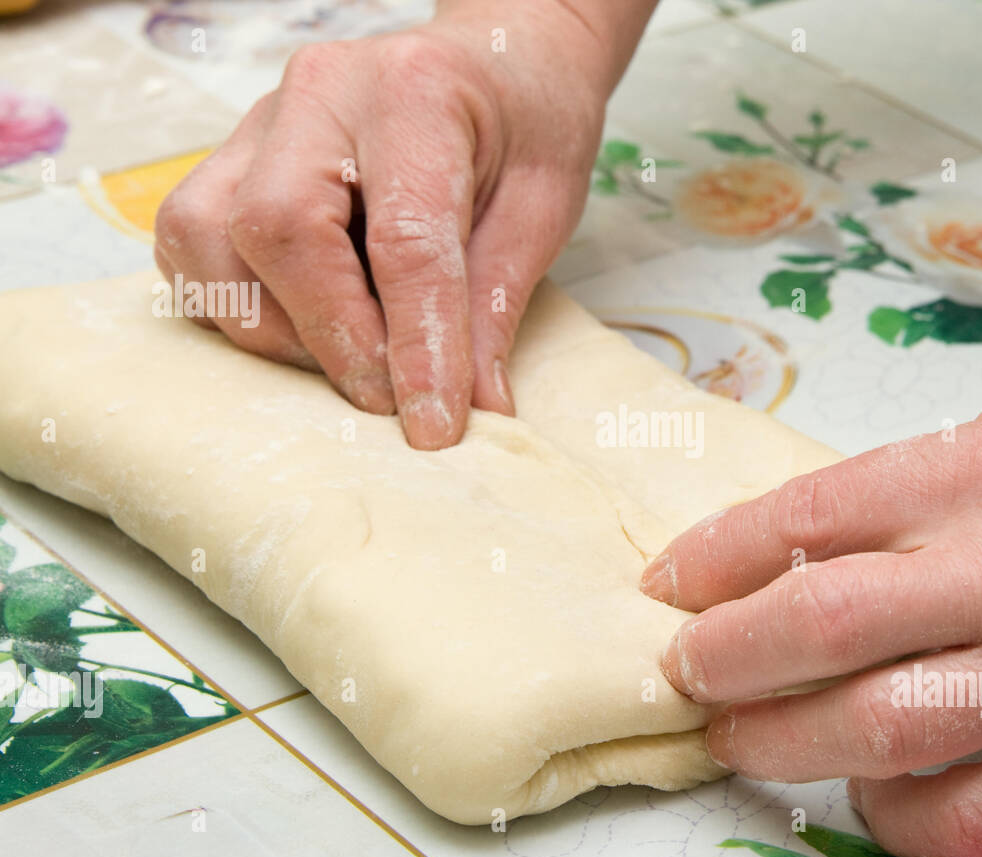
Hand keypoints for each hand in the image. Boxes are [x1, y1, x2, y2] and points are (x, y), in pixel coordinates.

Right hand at [154, 0, 626, 447]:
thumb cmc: (525, 121)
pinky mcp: (233, 153)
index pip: (403, 242)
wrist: (495, 58)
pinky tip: (302, 320)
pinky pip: (189, 239)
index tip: (432, 424)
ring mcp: (262, 119)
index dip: (416, 346)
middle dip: (329, 337)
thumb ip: (499, 301)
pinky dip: (233, 300)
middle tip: (389, 396)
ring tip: (349, 354)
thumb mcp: (544, 205)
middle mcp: (320, 95)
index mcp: (416, 94)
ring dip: (272, 325)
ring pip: (206, 236)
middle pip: (276, 229)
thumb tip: (469, 404)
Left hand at [642, 402, 981, 856]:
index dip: (713, 557)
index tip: (669, 584)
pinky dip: (885, 816)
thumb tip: (772, 559)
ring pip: (874, 730)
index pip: (808, 514)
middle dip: (720, 657)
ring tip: (739, 735)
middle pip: (819, 626)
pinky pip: (958, 822)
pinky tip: (866, 788)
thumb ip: (897, 500)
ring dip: (777, 741)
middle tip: (684, 671)